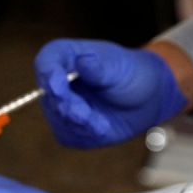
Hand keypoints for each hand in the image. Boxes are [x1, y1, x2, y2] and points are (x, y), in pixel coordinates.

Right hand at [34, 39, 187, 147]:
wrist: (146, 99)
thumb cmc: (131, 74)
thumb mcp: (119, 67)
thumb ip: (99, 67)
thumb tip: (83, 61)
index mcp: (65, 56)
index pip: (45, 62)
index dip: (48, 74)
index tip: (57, 87)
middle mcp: (56, 81)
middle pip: (49, 95)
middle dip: (67, 107)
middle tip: (85, 115)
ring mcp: (59, 105)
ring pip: (57, 119)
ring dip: (80, 125)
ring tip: (102, 124)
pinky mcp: (67, 127)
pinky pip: (68, 135)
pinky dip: (86, 135)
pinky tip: (102, 127)